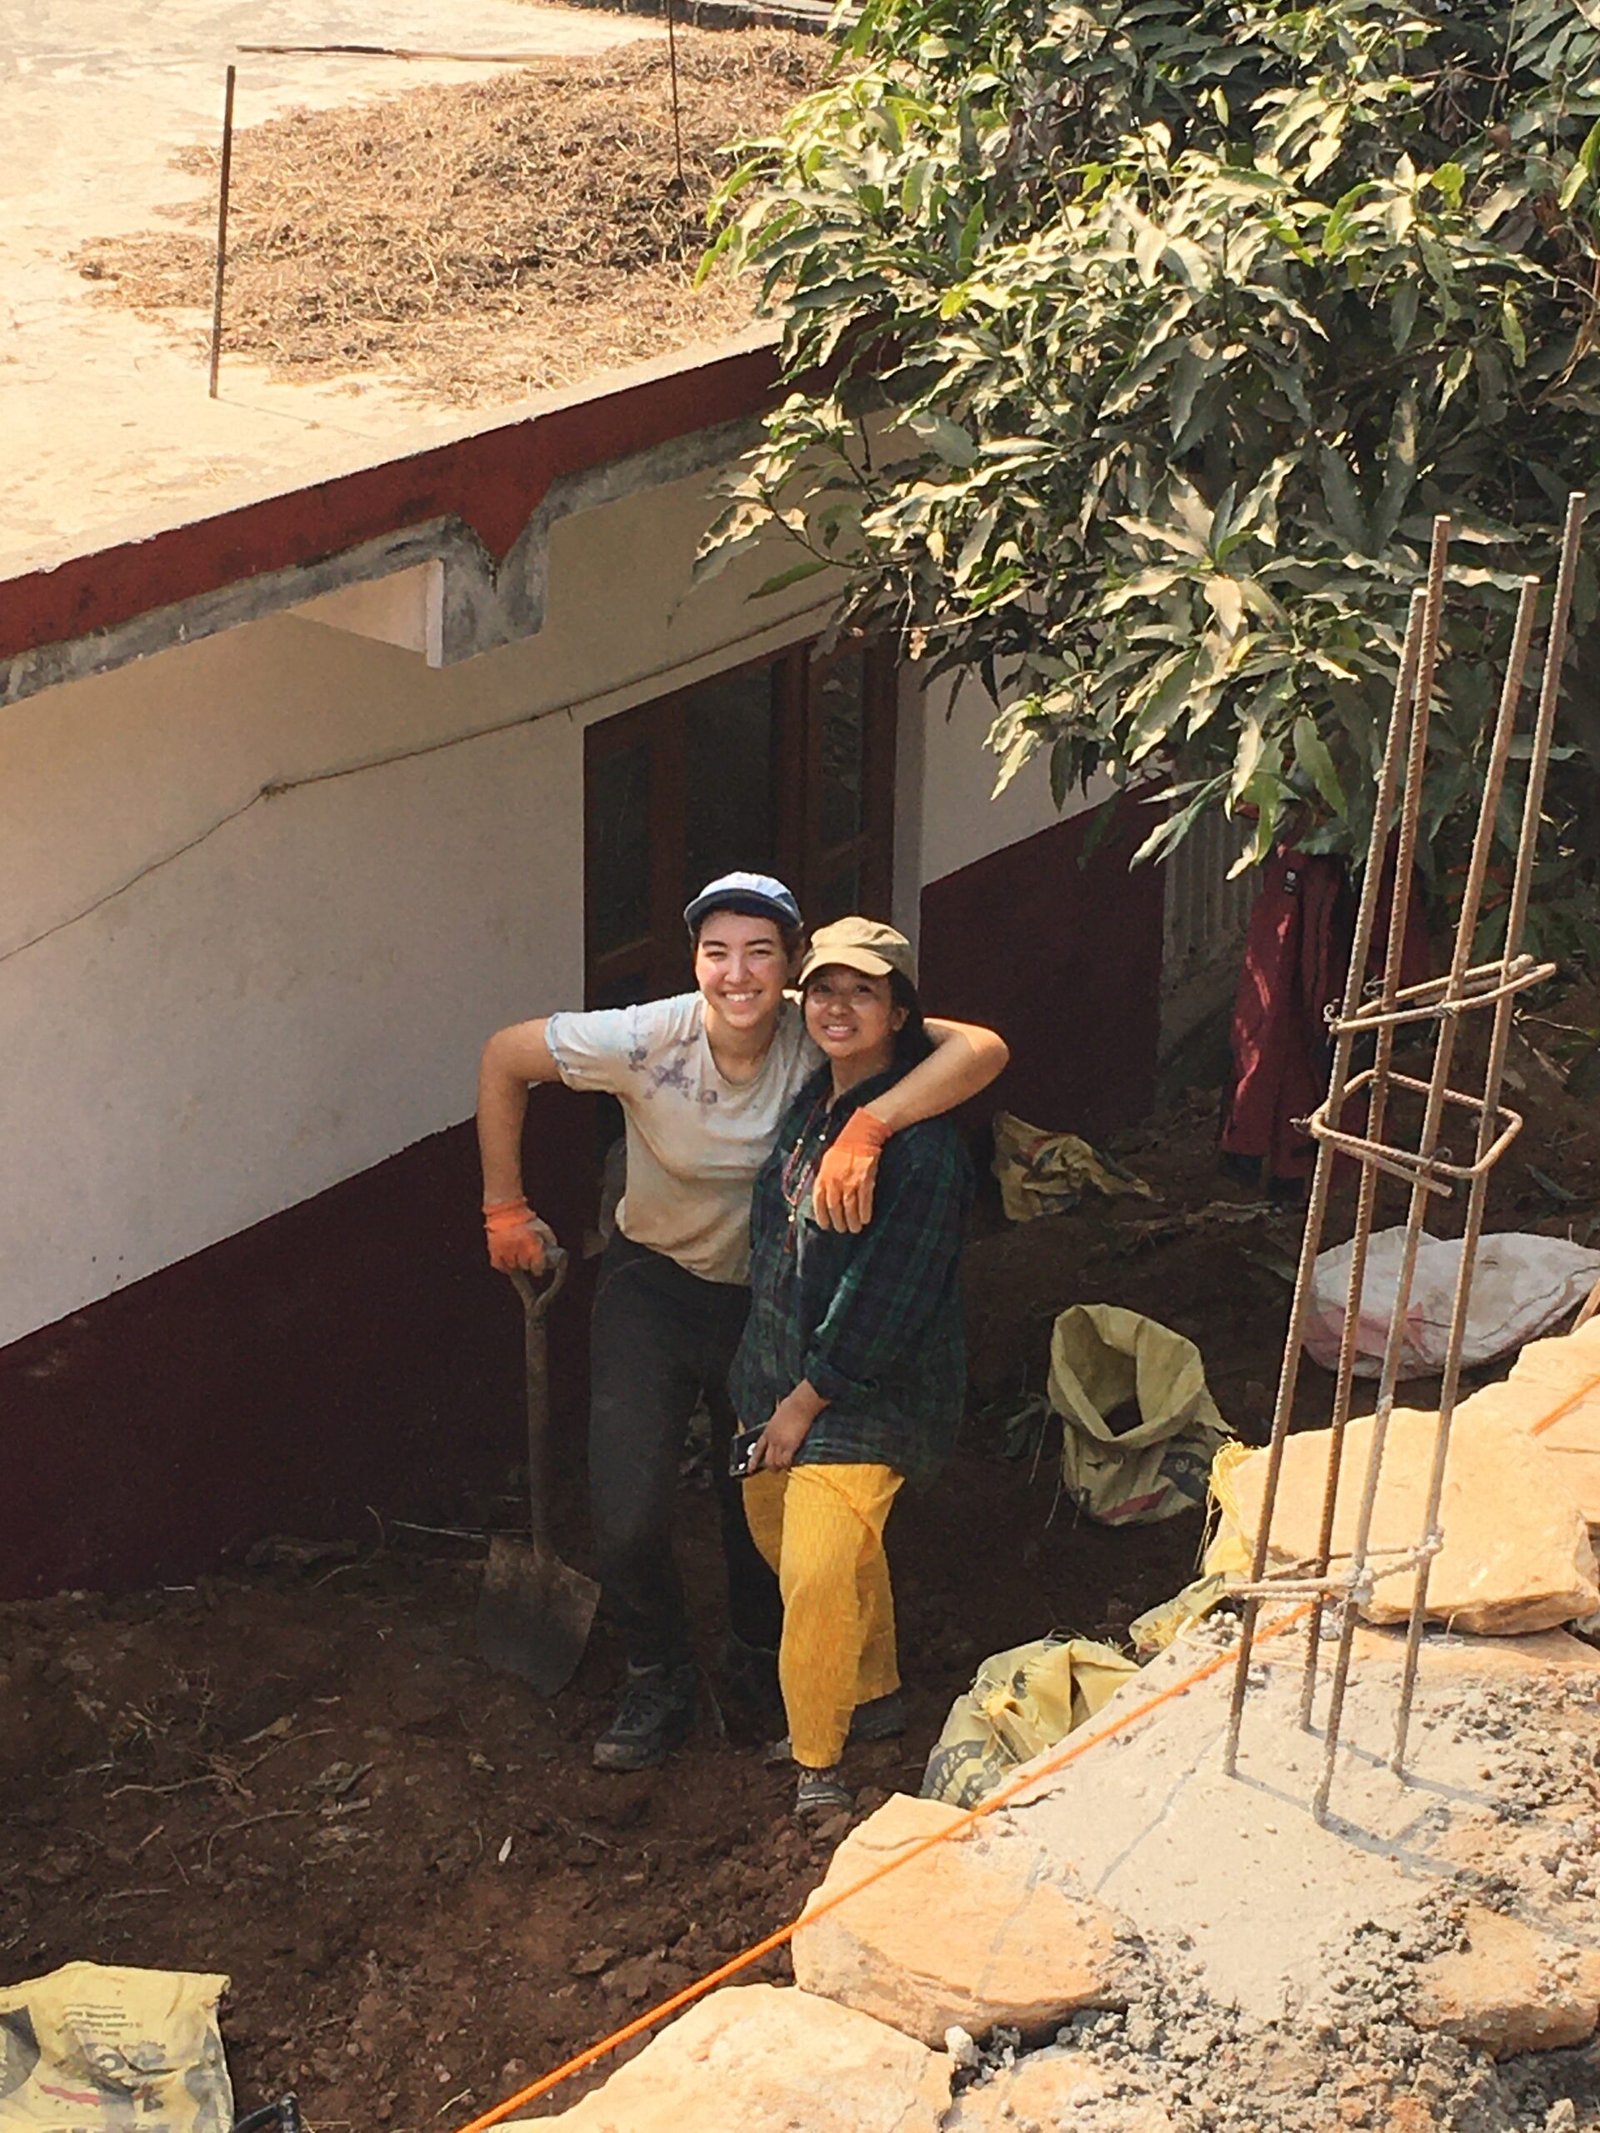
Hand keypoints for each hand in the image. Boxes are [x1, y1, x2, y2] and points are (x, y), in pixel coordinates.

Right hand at [483, 1197, 558, 1273]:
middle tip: (528, 1258)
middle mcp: (519, 1248)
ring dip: (516, 1264)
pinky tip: (508, 1260)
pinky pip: (499, 1265)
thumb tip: (554, 1257)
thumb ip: (550, 1243)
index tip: (538, 1267)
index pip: (537, 1266)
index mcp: (532, 1243)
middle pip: (525, 1267)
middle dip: (527, 1263)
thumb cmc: (527, 1219)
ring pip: (512, 1267)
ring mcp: (505, 1250)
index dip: (539, 1268)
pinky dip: (504, 1266)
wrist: (506, 1209)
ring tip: (518, 1257)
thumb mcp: (544, 1229)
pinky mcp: (494, 1250)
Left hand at [754, 1393, 817, 1471]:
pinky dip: (787, 1464)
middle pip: (767, 1460)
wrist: (799, 1405)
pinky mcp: (791, 1445)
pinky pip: (786, 1461)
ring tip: (784, 1467)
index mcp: (767, 1431)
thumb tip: (779, 1421)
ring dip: (780, 1467)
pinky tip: (790, 1464)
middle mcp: (772, 1439)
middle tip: (775, 1470)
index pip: (758, 1449)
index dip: (753, 1461)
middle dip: (771, 1467)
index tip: (750, 1470)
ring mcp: (780, 1443)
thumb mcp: (777, 1415)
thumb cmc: (791, 1405)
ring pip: (776, 1463)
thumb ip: (776, 1423)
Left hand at [813, 1108, 890, 1232]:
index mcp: (823, 1176)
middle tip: (842, 1230)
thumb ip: (824, 1179)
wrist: (861, 1133)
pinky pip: (864, 1201)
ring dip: (852, 1221)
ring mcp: (850, 1181)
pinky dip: (865, 1213)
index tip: (825, 1226)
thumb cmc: (843, 1147)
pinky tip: (866, 1219)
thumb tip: (822, 1198)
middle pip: (834, 1208)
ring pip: (849, 1208)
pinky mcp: (865, 1180)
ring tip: (855, 1229)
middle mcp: (834, 1181)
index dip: (822, 1216)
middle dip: (838, 1222)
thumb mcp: (827, 1161)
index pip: (818, 1202)